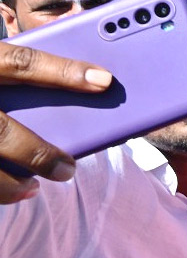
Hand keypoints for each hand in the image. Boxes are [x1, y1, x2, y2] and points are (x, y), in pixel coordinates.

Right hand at [0, 42, 110, 202]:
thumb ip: (7, 67)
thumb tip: (72, 80)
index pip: (20, 63)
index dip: (64, 71)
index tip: (105, 81)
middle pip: (1, 132)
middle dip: (38, 154)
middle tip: (66, 169)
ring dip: (8, 186)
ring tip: (33, 188)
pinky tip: (4, 194)